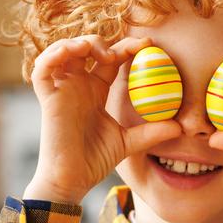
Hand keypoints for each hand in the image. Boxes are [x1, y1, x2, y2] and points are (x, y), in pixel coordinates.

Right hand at [23, 35, 180, 203]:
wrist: (73, 180)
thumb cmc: (94, 160)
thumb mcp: (129, 142)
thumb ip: (151, 132)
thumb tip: (180, 128)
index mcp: (96, 90)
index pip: (111, 59)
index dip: (126, 47)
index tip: (148, 44)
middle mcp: (78, 86)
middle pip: (86, 48)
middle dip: (102, 42)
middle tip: (120, 51)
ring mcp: (62, 90)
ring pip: (62, 52)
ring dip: (77, 42)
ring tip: (93, 48)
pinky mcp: (48, 99)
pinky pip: (42, 70)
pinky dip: (53, 55)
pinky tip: (71, 52)